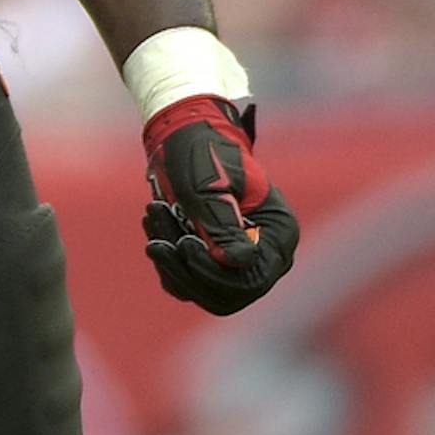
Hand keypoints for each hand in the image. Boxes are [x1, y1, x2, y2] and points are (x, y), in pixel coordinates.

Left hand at [143, 95, 298, 315]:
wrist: (185, 139)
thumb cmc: (203, 154)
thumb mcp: (210, 185)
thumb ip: (223, 224)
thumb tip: (236, 263)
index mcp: (279, 235)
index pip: (252, 280)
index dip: (213, 272)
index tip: (183, 244)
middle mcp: (264, 256)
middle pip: (226, 295)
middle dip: (185, 269)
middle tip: (156, 239)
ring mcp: (238, 263)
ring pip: (201, 291)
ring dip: (169, 262)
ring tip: (154, 215)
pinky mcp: (212, 263)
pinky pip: (186, 282)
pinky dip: (165, 260)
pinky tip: (155, 224)